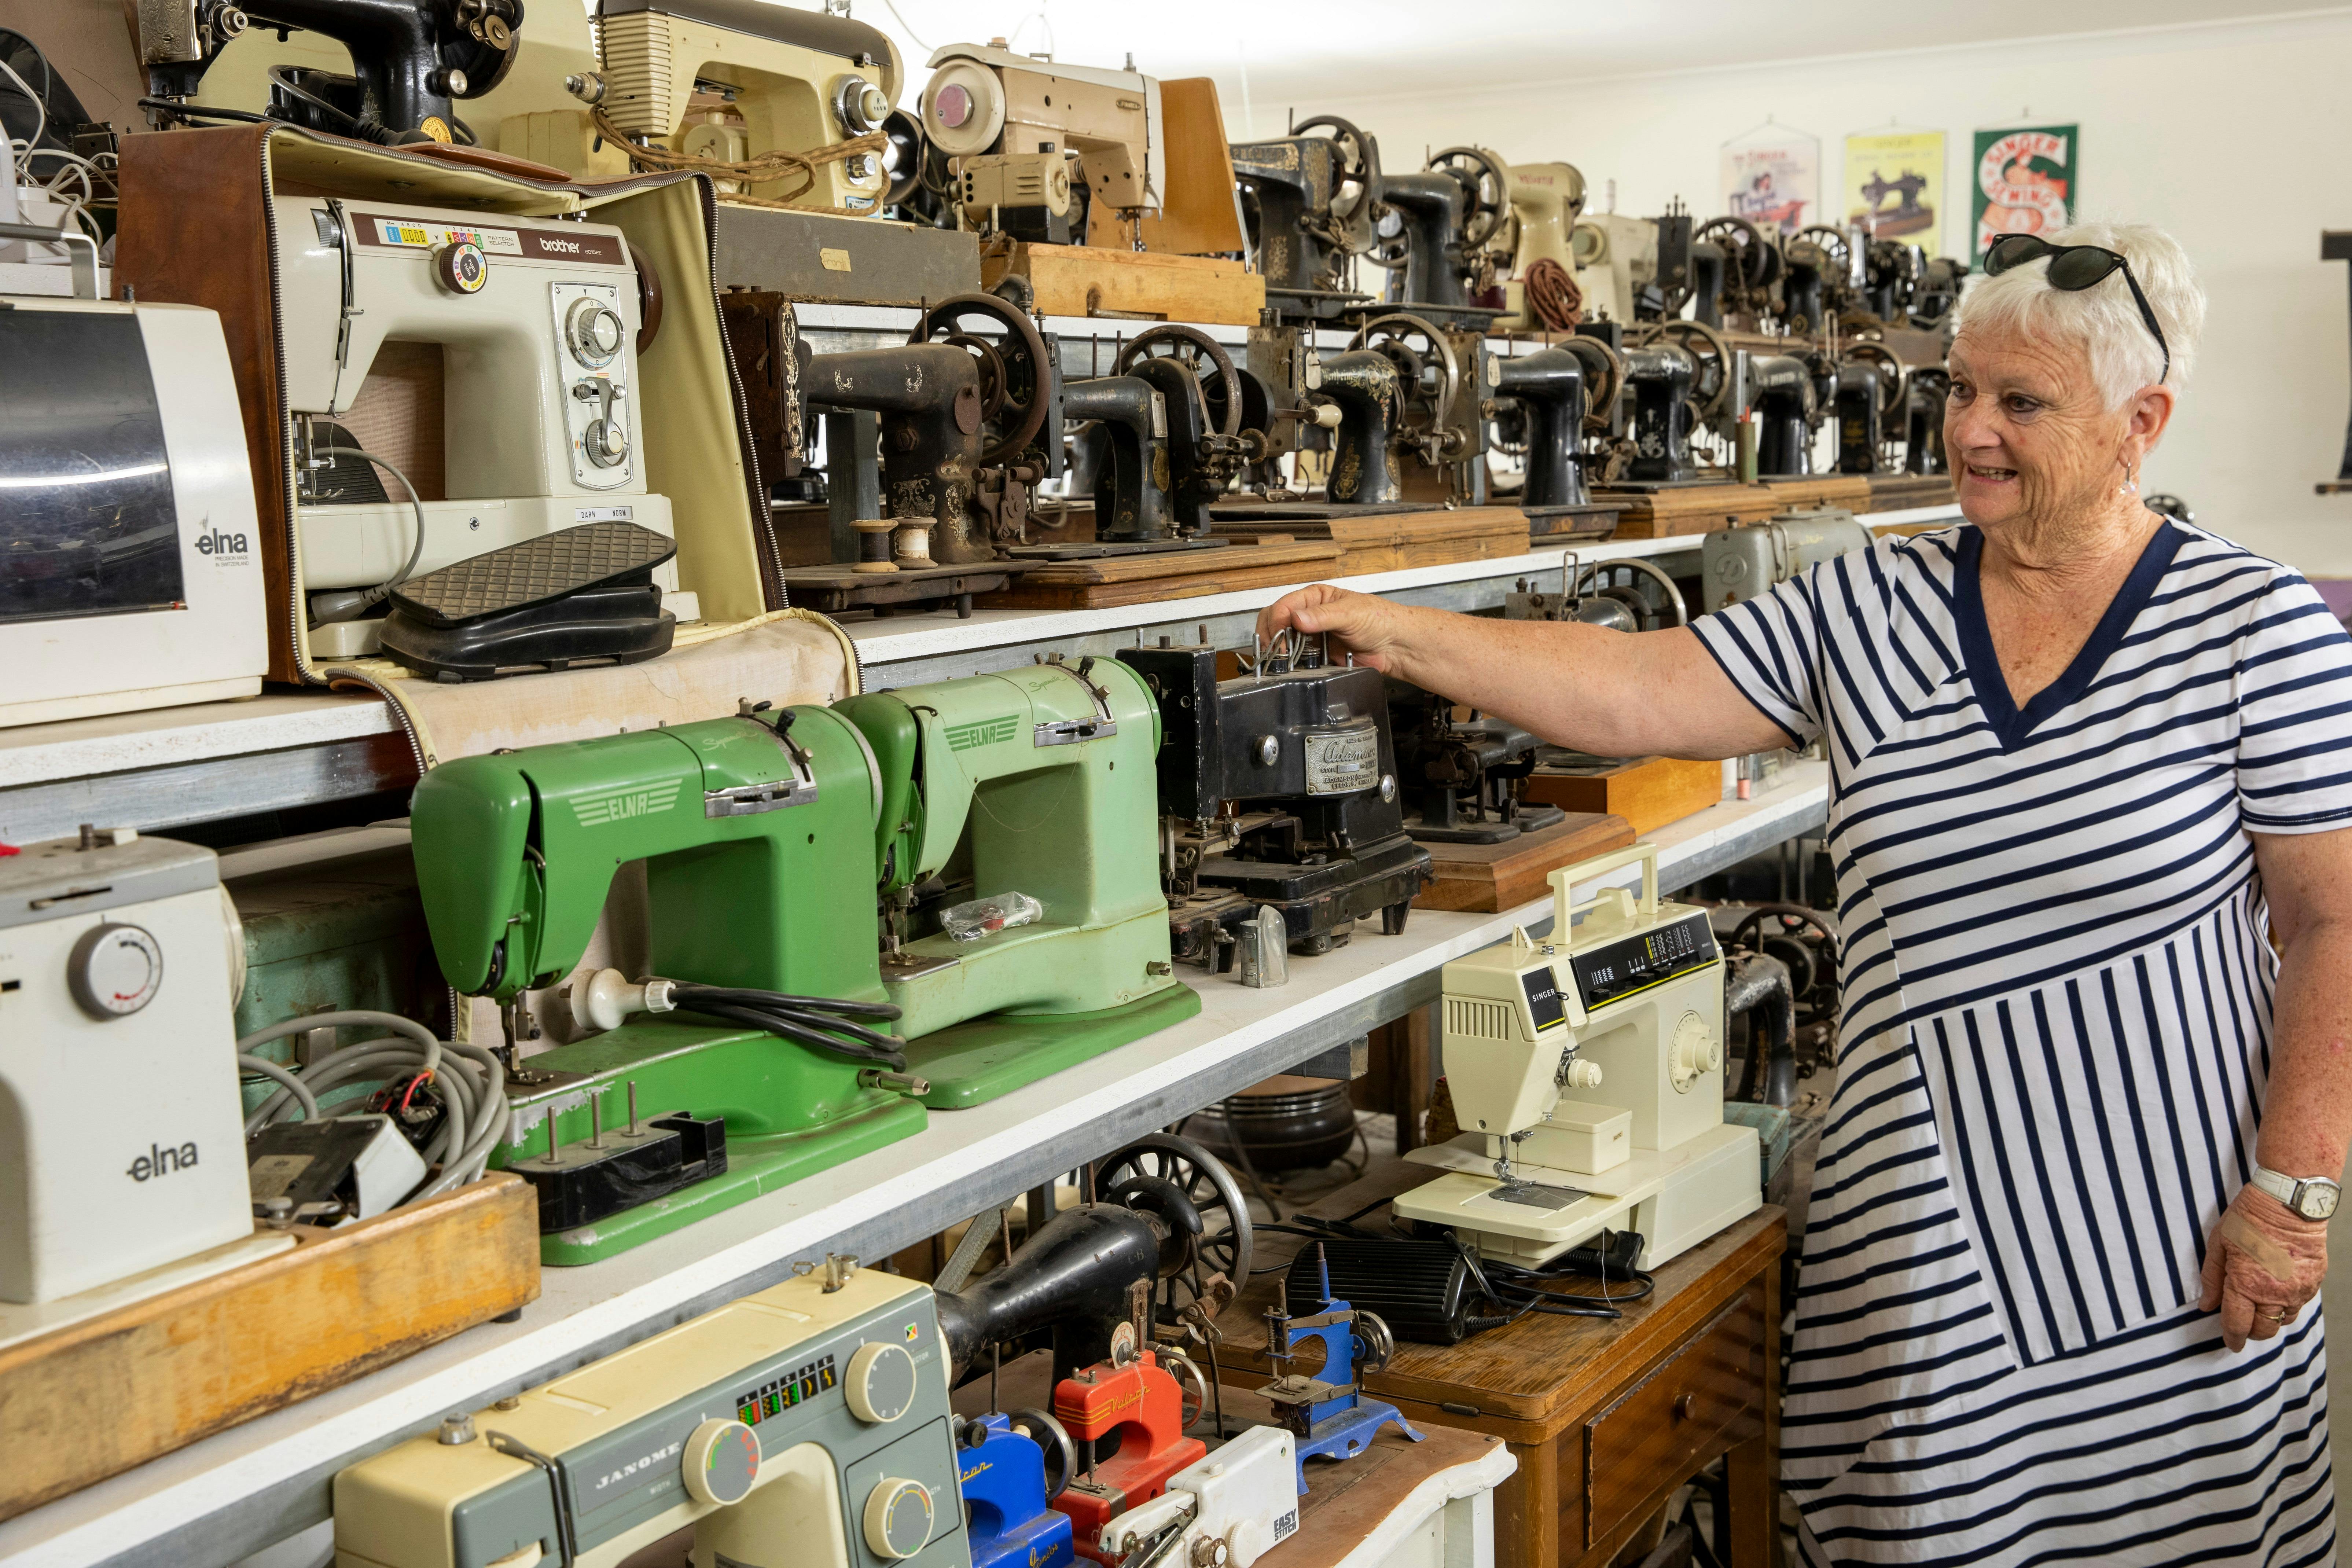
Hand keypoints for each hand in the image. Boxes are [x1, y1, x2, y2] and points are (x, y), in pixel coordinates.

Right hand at [1256, 584, 1411, 673]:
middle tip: (1277, 651)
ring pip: (1283, 642)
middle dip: (1272, 636)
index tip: (1281, 638)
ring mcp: (1312, 636)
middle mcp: (1310, 615)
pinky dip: (1291, 664)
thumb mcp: (1350, 613)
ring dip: (1279, 651)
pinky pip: (1296, 660)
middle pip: (1276, 622)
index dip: (1277, 622)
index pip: (1284, 606)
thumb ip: (1322, 616)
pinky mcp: (1318, 655)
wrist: (1395, 646)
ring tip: (1284, 661)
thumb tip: (1297, 618)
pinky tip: (1295, 667)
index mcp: (1315, 597)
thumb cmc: (1379, 620)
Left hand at [2199, 1184, 2327, 1351]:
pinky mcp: (2313, 1283)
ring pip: (2284, 1320)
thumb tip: (2206, 1305)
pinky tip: (2277, 1292)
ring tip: (2258, 1308)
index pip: (2237, 1324)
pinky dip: (2287, 1305)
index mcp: (2247, 1285)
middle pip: (2264, 1330)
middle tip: (2242, 1326)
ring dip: (2270, 1320)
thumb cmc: (2248, 1219)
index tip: (2230, 1344)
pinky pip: (2299, 1305)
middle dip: (2251, 1332)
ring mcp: (2298, 1290)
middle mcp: (2275, 1293)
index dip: (2232, 1337)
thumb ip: (2212, 1278)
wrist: (2288, 1204)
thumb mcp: (2219, 1245)